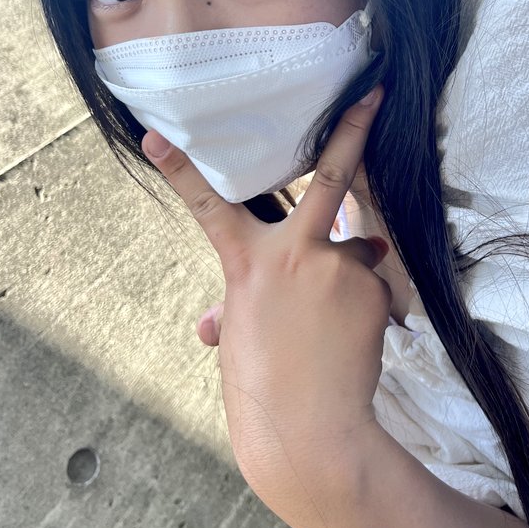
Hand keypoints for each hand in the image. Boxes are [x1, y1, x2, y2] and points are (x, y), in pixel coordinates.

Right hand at [142, 87, 390, 509]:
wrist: (310, 435)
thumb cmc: (264, 389)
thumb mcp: (244, 336)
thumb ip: (246, 302)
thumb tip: (220, 316)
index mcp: (247, 263)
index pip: (206, 206)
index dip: (179, 169)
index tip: (154, 134)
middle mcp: (292, 253)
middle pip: (331, 177)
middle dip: (354, 128)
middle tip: (374, 92)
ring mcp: (336, 265)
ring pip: (357, 251)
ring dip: (353, 273)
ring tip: (338, 324)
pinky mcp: (370, 288)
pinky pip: (372, 284)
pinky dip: (366, 304)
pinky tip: (355, 338)